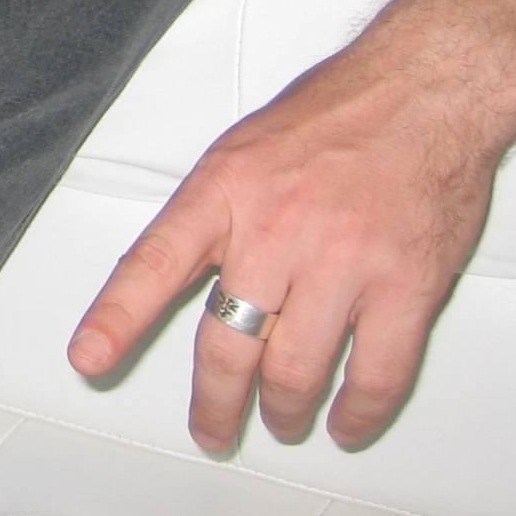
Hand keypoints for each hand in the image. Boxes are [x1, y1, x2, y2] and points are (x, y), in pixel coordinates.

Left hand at [64, 38, 506, 452]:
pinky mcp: (407, 285)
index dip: (117, 317)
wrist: (426, 89)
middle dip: (215, 402)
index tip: (90, 357)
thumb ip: (214, 212)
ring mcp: (344, 260)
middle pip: (227, 344)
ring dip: (284, 412)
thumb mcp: (243, 148)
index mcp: (226, 189)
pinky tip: (346, 420)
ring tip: (281, 419)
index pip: (154, 262)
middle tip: (213, 426)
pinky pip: (377, 375)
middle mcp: (277, 228)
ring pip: (295, 372)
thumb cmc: (336, 112)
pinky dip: (358, 412)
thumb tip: (183, 273)